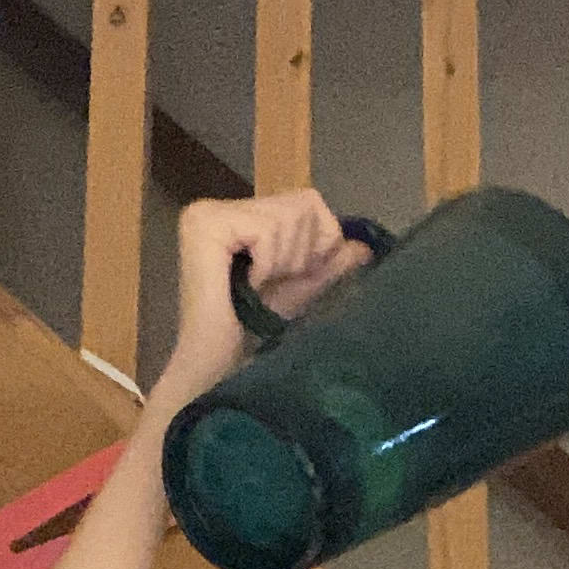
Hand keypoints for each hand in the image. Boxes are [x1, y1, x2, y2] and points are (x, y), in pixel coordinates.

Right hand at [159, 191, 371, 414]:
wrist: (218, 367)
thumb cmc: (253, 332)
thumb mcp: (299, 290)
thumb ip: (329, 263)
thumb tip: (364, 247)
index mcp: (237, 214)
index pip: (306, 201)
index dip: (317, 242)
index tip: (292, 279)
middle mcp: (217, 206)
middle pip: (300, 204)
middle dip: (301, 254)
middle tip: (271, 286)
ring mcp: (206, 213)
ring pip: (287, 216)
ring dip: (284, 263)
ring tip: (259, 288)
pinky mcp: (204, 225)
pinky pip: (267, 231)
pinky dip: (269, 265)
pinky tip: (249, 286)